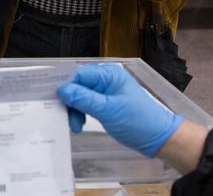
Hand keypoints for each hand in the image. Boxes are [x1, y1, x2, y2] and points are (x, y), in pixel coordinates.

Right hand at [57, 64, 183, 157]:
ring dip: (74, 109)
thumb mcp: (108, 110)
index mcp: (109, 75)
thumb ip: (84, 99)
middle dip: (70, 100)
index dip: (65, 85)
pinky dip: (80, 113)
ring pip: (80, 96)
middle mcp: (106, 80)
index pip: (79, 74)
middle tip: (64, 116)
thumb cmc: (139, 121)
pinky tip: (80, 123)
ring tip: (75, 125)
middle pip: (78, 85)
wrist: (159, 138)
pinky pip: (86, 104)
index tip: (53, 97)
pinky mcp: (105, 104)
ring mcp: (106, 93)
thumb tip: (62, 89)